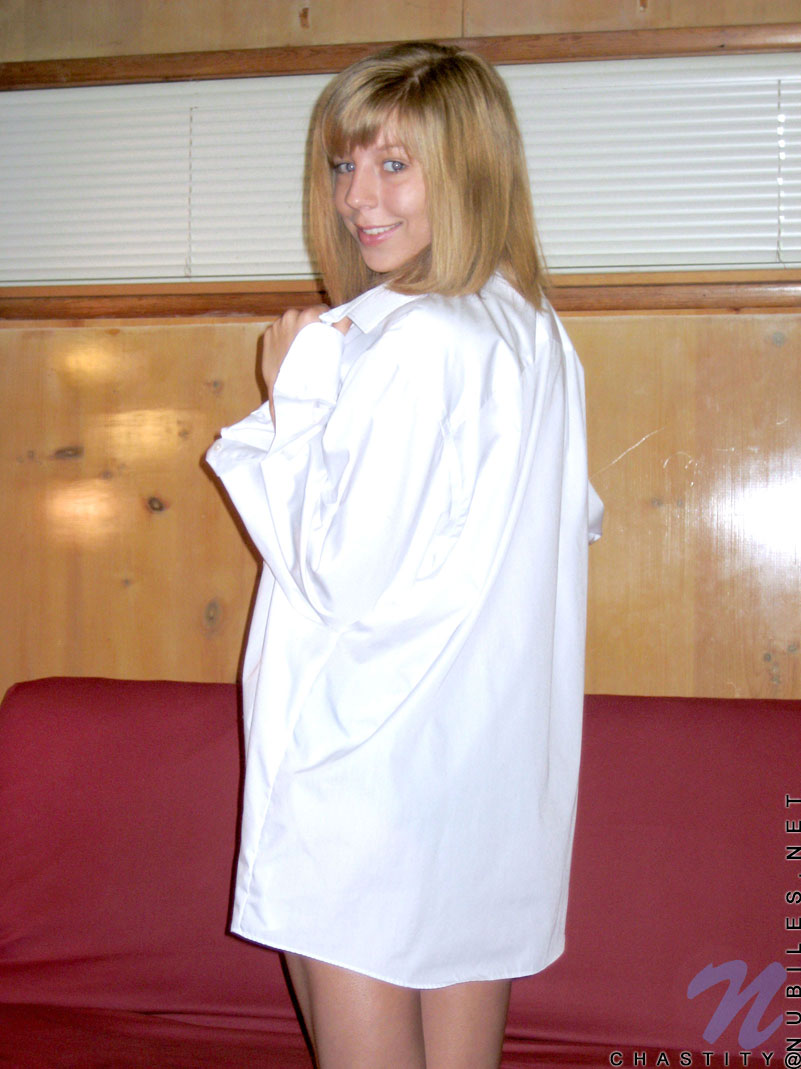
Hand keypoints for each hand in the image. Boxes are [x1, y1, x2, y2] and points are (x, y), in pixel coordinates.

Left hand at [261, 308, 351, 423]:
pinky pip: (279, 331)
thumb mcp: (331, 350)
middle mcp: (289, 316)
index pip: (321, 310)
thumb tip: (347, 316)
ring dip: (296, 331)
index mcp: (306, 317)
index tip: (326, 332)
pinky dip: (283, 338)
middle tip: (313, 344)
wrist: (287, 390)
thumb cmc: (312, 372)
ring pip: (291, 322)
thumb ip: (340, 328)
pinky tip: (288, 352)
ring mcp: (276, 326)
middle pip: (304, 315)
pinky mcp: (267, 335)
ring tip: (300, 349)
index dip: (325, 321)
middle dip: (309, 326)